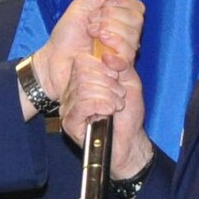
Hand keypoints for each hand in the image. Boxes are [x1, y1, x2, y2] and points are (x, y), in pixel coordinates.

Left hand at [31, 0, 144, 104]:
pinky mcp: (118, 70)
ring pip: (133, 38)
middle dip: (110, 18)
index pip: (136, 7)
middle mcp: (125, 36)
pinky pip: (127, 58)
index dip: (120, 5)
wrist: (54, 61)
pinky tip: (102, 55)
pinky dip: (114, 53)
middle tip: (90, 25)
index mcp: (118, 19)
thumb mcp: (80, 6)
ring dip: (108, 33)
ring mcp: (122, 53)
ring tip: (91, 37)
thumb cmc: (66, 37)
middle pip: (136, 21)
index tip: (99, 9)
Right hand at [58, 54, 152, 179]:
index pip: (83, 60)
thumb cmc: (128, 115)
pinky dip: (100, 105)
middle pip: (84, 73)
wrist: (129, 143)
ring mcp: (68, 107)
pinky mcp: (69, 122)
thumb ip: (122, 64)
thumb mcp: (130, 82)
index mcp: (83, 79)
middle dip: (108, 83)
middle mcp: (72, 91)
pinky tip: (109, 112)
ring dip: (107, 96)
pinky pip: (82, 104)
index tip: (117, 79)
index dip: (103, 66)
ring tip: (116, 106)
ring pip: (83, 88)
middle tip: (119, 96)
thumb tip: (106, 56)